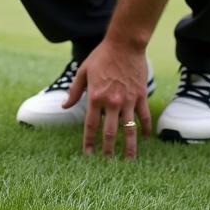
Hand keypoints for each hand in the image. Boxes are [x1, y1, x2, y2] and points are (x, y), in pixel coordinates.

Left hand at [63, 41, 152, 158]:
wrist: (125, 44)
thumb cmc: (102, 56)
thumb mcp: (83, 71)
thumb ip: (74, 91)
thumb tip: (64, 106)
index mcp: (95, 97)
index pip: (90, 126)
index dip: (88, 142)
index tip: (88, 155)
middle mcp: (112, 102)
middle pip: (110, 133)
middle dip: (108, 150)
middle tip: (107, 165)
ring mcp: (129, 100)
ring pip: (130, 129)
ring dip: (130, 147)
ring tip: (130, 161)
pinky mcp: (141, 96)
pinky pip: (144, 116)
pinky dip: (145, 128)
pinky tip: (145, 138)